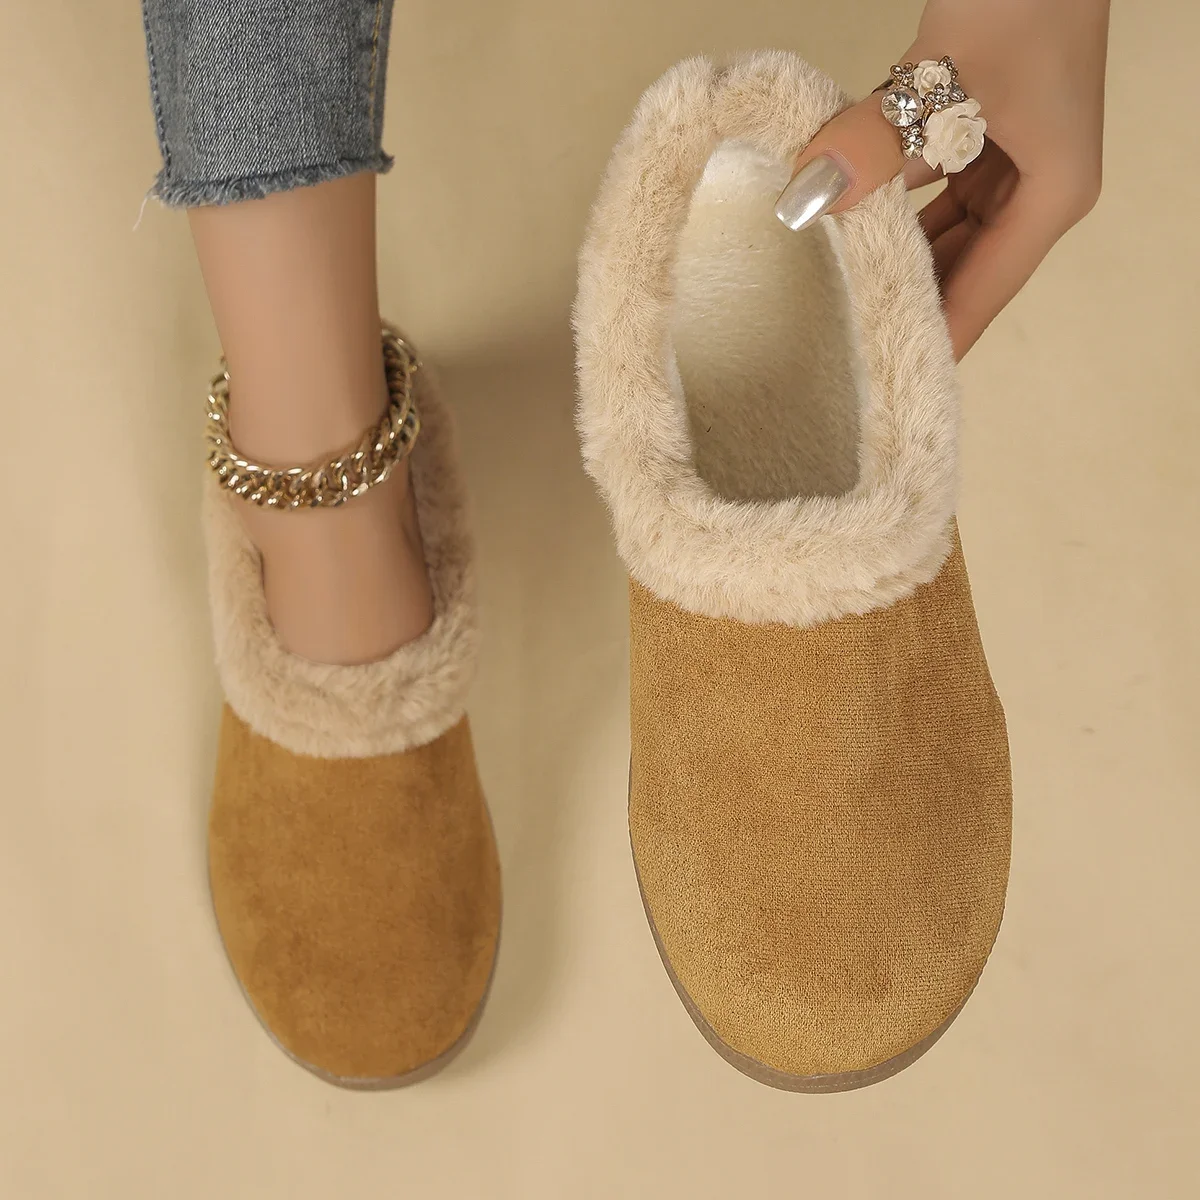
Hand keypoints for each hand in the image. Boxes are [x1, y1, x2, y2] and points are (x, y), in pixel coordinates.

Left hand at [775, 0, 1109, 358]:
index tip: (891, 386)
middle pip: (963, 272)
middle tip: (847, 354)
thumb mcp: (942, 80)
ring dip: (891, 254)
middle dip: (909, 303)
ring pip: (941, 233)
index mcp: (1052, 197)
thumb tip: (807, 200)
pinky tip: (842, 224)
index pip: (984, 293)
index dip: (936, 339)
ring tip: (835, 302)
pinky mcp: (978, 130)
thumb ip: (873, 143)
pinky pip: (927, 187)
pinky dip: (888, 203)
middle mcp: (1036, 190)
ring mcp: (1008, 160)